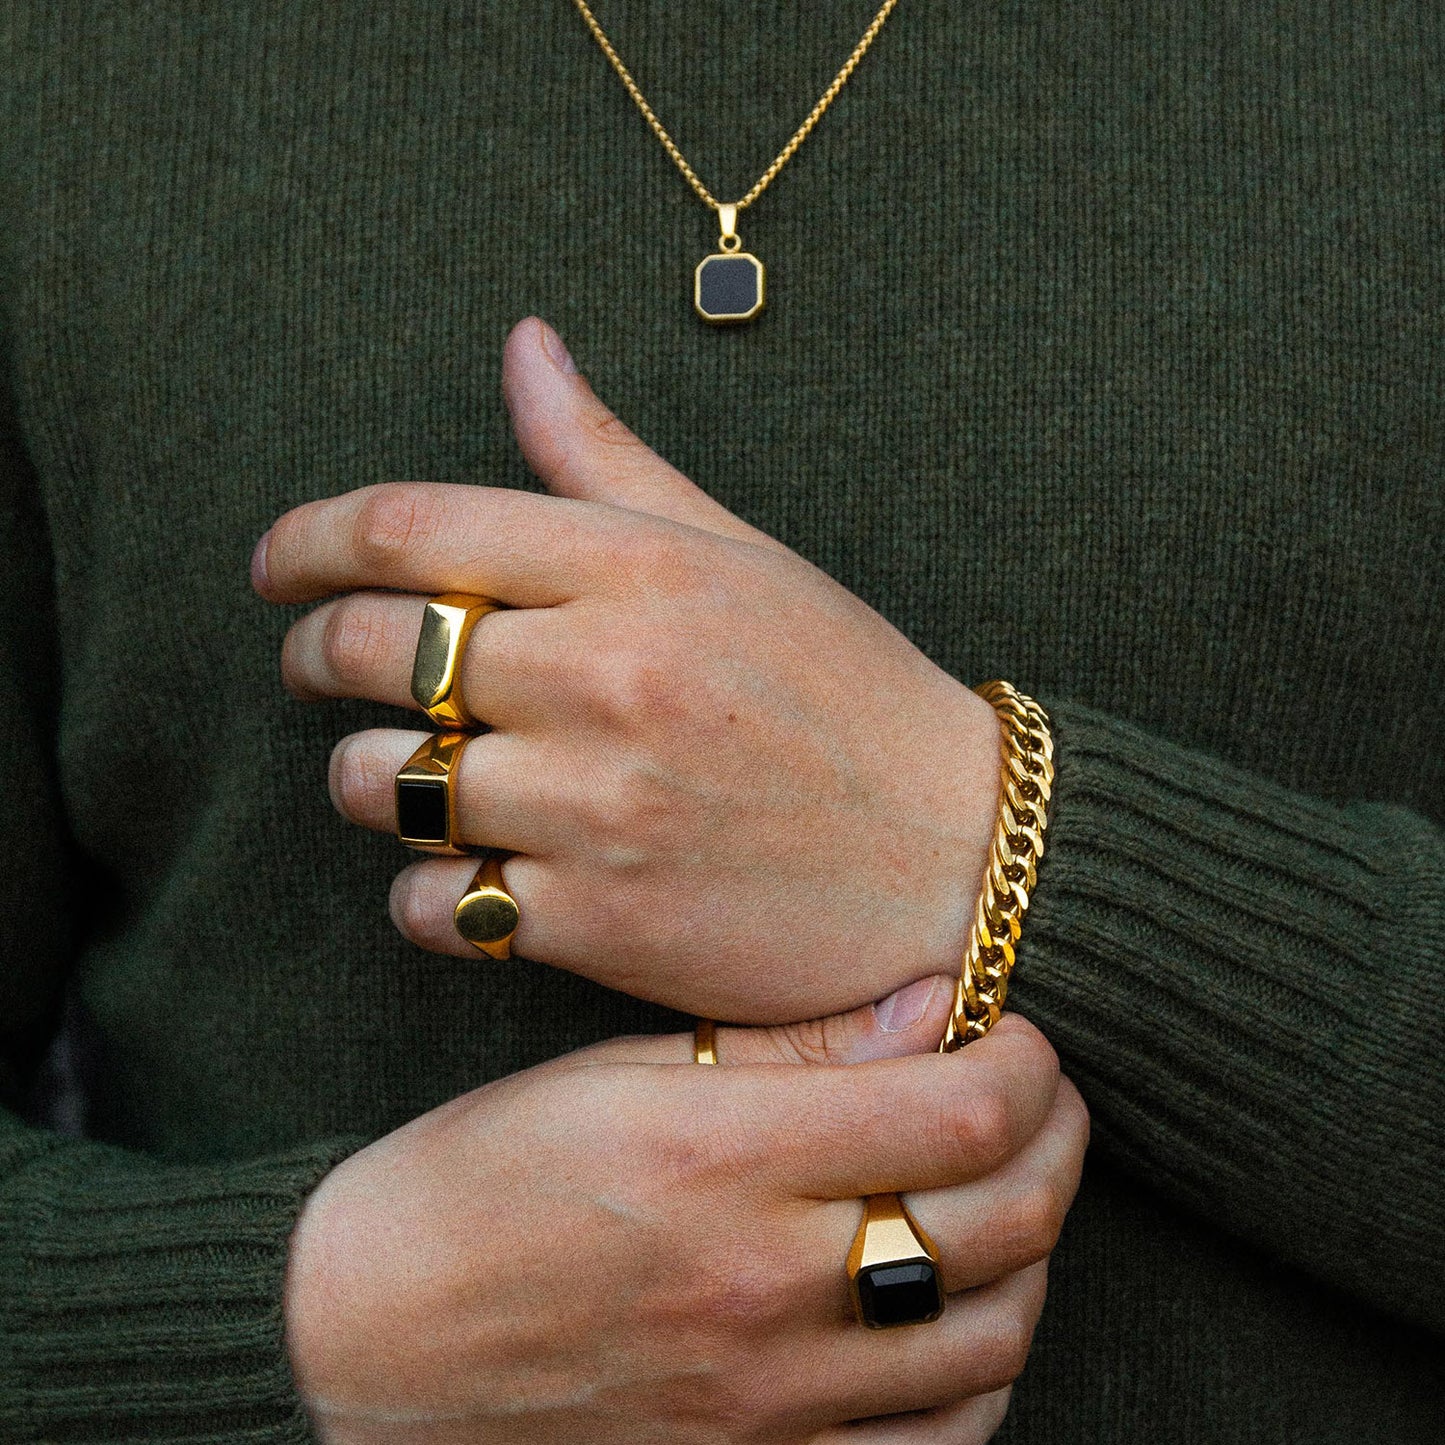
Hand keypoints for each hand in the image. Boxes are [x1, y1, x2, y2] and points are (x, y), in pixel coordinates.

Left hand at [254, 317, 1000, 1022]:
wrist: (957, 856)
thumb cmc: (845, 693)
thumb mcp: (738, 554)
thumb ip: (607, 459)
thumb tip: (523, 345)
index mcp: (639, 571)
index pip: (407, 526)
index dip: (305, 542)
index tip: (275, 568)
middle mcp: (607, 679)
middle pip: (368, 651)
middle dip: (312, 655)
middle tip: (319, 666)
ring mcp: (601, 808)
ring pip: (386, 786)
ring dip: (369, 780)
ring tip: (412, 778)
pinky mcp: (604, 924)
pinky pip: (437, 908)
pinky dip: (426, 896)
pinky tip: (469, 878)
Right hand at [284, 1007, 1087, 1444]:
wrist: (362, 1346)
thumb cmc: (476, 1184)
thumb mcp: (613, 1076)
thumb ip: (787, 1049)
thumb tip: (932, 1009)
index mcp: (720, 1160)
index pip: (961, 1113)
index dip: (1027, 1064)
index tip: (1016, 1035)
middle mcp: (762, 1289)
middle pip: (1005, 1220)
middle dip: (1053, 1141)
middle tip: (1036, 1099)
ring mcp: (768, 1405)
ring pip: (996, 1337)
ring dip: (1031, 1253)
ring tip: (999, 1193)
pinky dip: (980, 1371)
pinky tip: (952, 1309)